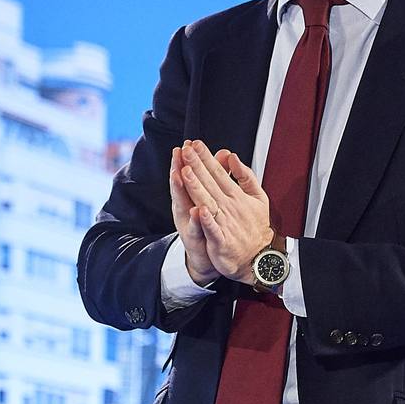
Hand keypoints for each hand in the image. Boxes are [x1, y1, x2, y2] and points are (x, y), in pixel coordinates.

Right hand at [170, 142, 217, 283]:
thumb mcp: (215, 197)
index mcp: (192, 198)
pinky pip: (197, 230)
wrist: (209, 259)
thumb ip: (219, 176)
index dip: (186, 160)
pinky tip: (198, 211)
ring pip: (184, 206)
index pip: (188, 176)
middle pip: (182, 187)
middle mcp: (186, 210)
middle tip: (179, 153)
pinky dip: (198, 221)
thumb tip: (225, 153)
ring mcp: (189, 225)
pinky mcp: (196, 242)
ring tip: (181, 174)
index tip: (186, 145)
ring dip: (182, 190)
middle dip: (180, 169)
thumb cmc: (211, 225)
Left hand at [180, 141, 272, 284]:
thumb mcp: (258, 197)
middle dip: (197, 166)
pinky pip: (213, 229)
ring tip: (186, 171)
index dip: (206, 158)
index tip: (195, 145)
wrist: (260, 257)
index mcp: (236, 195)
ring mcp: (225, 223)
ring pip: (208, 202)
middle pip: (210, 183)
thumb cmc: (256, 227)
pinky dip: (207, 220)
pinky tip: (200, 209)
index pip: (218, 172)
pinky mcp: (222, 241)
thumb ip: (246, 176)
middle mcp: (230, 206)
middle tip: (186, 150)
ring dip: (197, 187)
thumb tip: (233, 158)